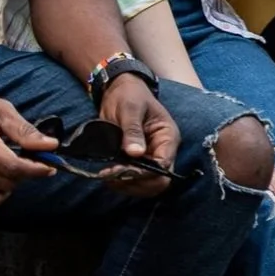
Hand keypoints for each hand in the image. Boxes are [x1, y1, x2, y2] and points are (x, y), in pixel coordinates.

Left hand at [95, 74, 181, 197]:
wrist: (120, 90)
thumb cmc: (129, 95)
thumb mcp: (130, 108)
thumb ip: (132, 130)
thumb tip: (135, 153)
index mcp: (168, 138)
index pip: (163, 165)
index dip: (143, 173)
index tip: (119, 170)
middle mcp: (163, 151)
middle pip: (158, 182)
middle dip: (135, 183)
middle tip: (110, 176)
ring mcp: (151, 158)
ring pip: (147, 186)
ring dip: (127, 185)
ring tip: (106, 175)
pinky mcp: (139, 162)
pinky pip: (136, 181)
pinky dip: (122, 182)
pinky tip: (107, 174)